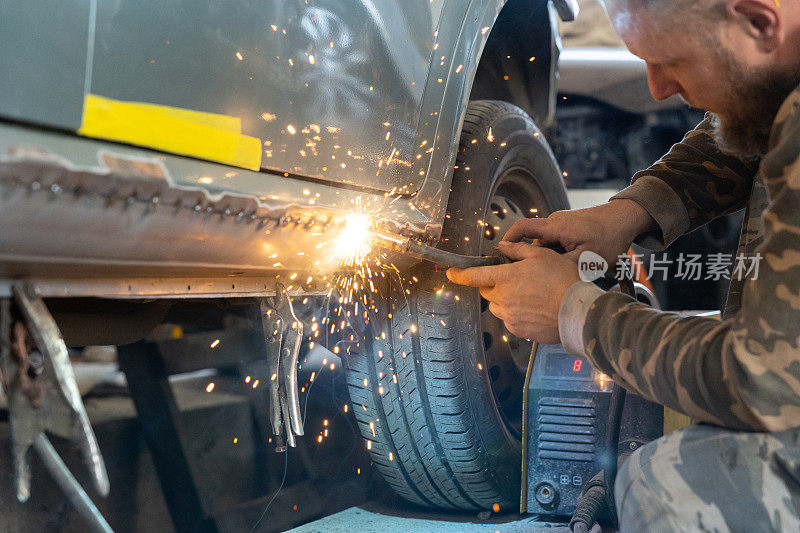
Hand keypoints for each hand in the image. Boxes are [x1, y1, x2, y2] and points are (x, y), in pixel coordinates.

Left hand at [446, 241, 579, 342]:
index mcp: (506, 278)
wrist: (578, 311)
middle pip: (487, 291)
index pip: (474, 276)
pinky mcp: (518, 330)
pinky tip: (534, 308)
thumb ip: (518, 249)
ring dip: (504, 299)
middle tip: (513, 280)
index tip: (451, 273)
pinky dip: (516, 313)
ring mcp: (510, 317)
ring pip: (497, 306)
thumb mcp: (542, 255)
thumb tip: (504, 246)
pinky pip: (510, 320)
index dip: (460, 274)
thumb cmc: (563, 280)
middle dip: (493, 284)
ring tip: (528, 295)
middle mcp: (503, 298)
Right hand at [503, 199, 654, 266]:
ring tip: (562, 274)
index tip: (499, 255)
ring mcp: (562, 224)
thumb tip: (544, 281)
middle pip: (533, 243)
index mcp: (556, 227)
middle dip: (534, 261)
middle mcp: (555, 222)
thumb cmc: (611, 236)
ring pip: (546, 245)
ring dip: (549, 260)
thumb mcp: (588, 260)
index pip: (522, 229)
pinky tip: (569, 267)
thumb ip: (562, 269)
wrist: (627, 218)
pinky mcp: (568, 228)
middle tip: (537, 279)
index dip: (507, 241)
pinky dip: (558, 255)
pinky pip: (555, 243)